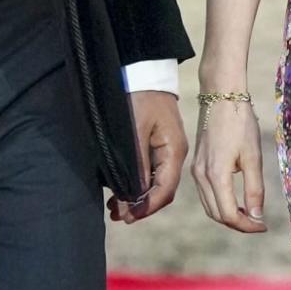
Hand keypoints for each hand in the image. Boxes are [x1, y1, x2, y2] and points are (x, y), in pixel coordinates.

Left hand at [109, 92, 188, 224]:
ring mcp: (167, 151)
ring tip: (116, 209)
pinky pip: (151, 173)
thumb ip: (136, 165)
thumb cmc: (139, 98)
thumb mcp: (134, 131)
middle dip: (141, 206)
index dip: (147, 206)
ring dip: (137, 198)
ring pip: (156, 184)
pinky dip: (138, 185)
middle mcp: (174, 155)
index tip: (128, 216)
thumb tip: (134, 196)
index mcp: (174, 151)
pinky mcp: (158, 147)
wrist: (145, 73)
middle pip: (162, 191)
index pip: (165, 189)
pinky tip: (122, 192)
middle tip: (118, 216)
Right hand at [192, 97, 265, 233]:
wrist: (221, 96)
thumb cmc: (241, 123)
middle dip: (238, 224)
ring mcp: (196, 171)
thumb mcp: (253, 157)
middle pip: (217, 215)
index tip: (264, 225)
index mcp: (215, 175)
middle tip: (259, 223)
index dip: (247, 226)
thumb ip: (254, 189)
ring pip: (209, 206)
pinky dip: (220, 204)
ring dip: (228, 215)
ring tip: (250, 214)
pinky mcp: (197, 166)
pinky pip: (206, 194)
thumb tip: (257, 216)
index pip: (228, 214)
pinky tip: (236, 200)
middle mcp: (201, 177)